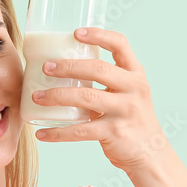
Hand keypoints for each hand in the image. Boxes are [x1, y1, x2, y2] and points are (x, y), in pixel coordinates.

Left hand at [32, 27, 167, 173]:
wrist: (150, 153)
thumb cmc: (130, 119)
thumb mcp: (128, 93)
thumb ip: (108, 80)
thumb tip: (66, 68)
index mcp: (135, 74)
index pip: (120, 45)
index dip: (99, 35)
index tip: (75, 32)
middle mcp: (134, 89)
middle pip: (98, 69)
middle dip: (68, 67)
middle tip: (46, 68)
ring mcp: (125, 111)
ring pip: (86, 97)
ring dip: (57, 96)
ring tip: (37, 97)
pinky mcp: (114, 132)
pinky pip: (80, 130)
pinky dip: (58, 133)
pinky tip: (42, 133)